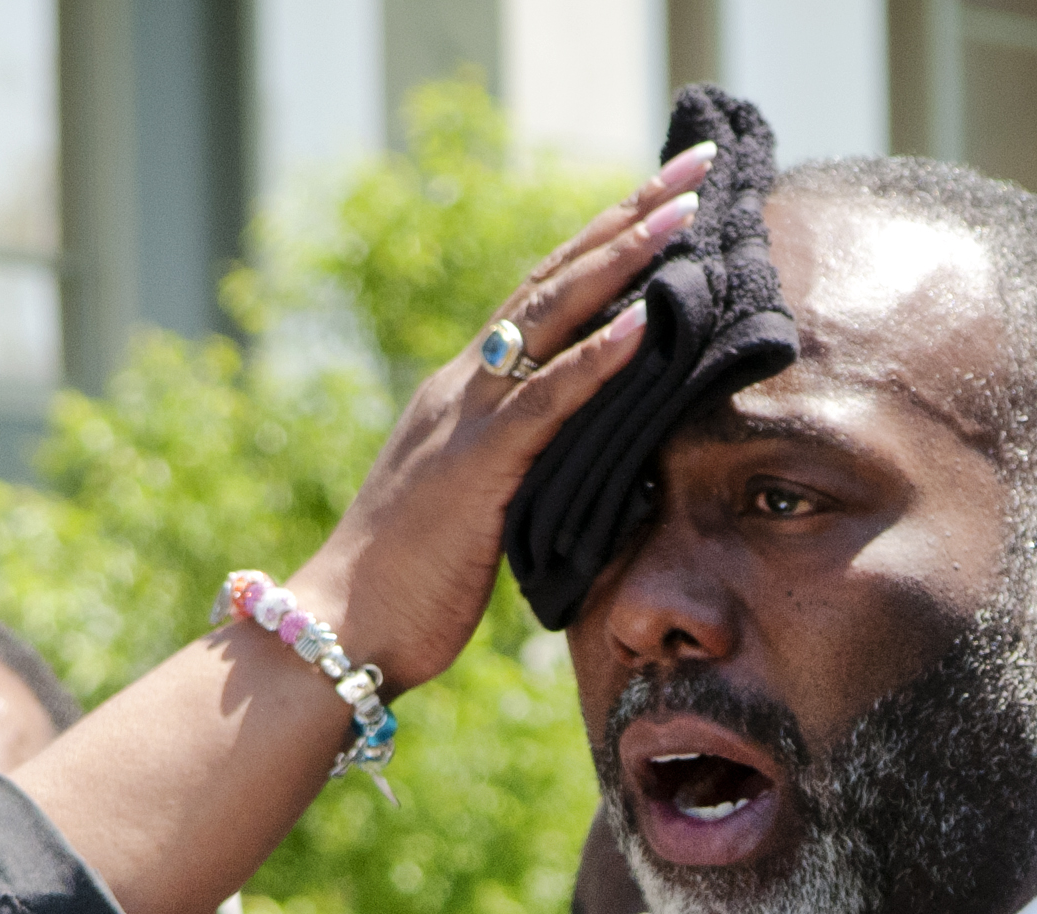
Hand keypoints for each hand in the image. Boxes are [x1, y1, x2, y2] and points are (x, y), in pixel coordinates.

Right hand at [293, 142, 716, 692]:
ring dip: (619, 259)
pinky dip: (597, 359)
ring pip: (548, 316)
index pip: (543, 294)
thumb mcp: (487, 508)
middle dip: (624, 217)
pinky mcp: (475, 466)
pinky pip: (545, 401)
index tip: (663, 196)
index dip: (602, 240)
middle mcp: (464, 383)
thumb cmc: (414, 583)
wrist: (343, 625)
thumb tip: (601, 459)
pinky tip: (645, 321)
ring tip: (682, 212)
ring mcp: (465, 417)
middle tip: (693, 166)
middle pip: (553, 277)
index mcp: (466, 391)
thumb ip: (531, 468)